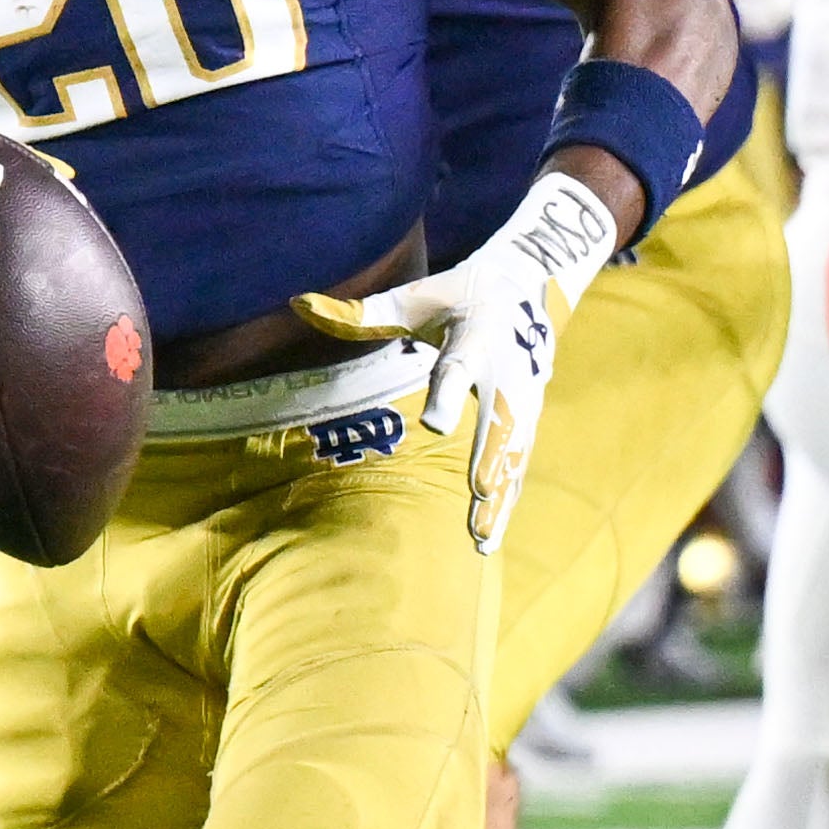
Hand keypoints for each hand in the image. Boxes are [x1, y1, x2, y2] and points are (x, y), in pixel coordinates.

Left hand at [294, 172, 617, 553]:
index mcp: (473, 340)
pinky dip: (507, 500)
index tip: (434, 424)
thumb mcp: (415, 297)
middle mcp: (503, 375)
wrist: (525, 289)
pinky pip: (518, 465)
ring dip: (500, 498)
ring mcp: (523, 402)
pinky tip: (488, 538)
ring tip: (482, 539)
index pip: (456, 370)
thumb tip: (300, 305)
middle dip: (489, 461)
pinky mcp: (529, 420)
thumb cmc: (456, 295)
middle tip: (477, 496)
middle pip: (498, 423)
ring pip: (514, 455)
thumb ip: (363, 312)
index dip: (447, 396)